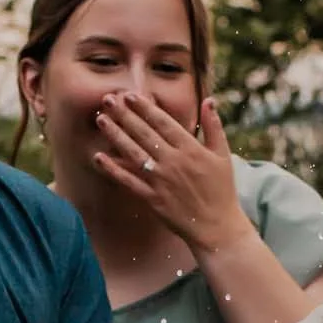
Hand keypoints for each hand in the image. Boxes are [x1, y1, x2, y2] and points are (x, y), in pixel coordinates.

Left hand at [93, 93, 248, 255]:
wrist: (216, 226)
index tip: (130, 95)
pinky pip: (129, 181)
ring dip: (115, 135)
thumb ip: (214, 126)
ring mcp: (161, 180)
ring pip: (132, 153)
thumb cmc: (221, 189)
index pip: (162, 122)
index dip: (144, 108)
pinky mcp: (152, 198)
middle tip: (107, 99)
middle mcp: (173, 161)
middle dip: (124, 114)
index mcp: (190, 148)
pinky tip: (99, 157)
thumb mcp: (223, 154)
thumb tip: (209, 100)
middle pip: (143, 133)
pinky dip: (113, 169)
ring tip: (100, 120)